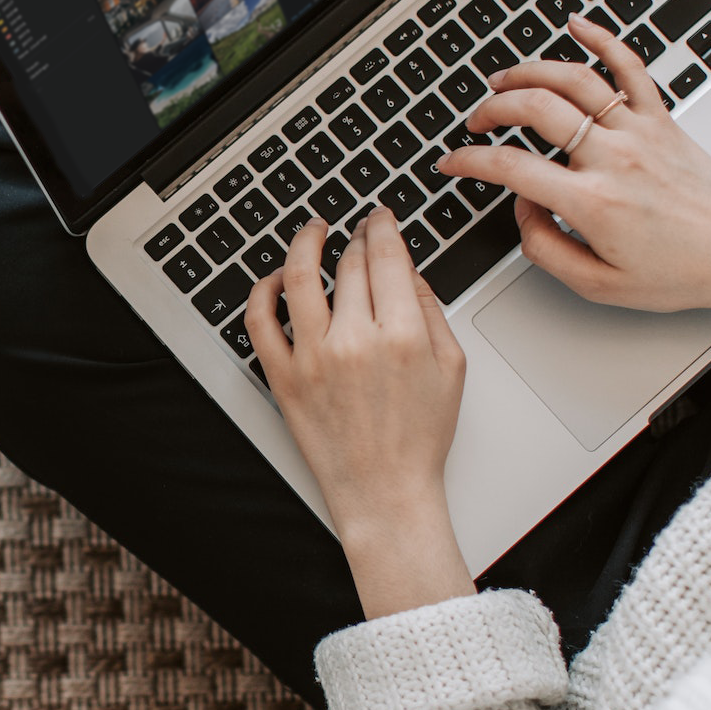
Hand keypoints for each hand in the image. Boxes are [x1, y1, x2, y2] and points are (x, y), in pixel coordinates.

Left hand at [247, 207, 474, 616]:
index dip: (382, 226)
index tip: (380, 217)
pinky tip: (276, 279)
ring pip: (300, 277)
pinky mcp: (283, 378)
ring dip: (305, 243)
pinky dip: (263, 291)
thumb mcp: (451, 367)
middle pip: (349, 264)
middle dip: (355, 237)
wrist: (385, 492)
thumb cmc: (419, 438)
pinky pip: (260, 321)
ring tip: (312, 231)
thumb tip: (407, 270)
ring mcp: (313, 358)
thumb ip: (430, 310)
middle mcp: (354, 341)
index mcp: (401, 335)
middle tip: (358, 229)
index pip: (386, 256)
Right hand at [440, 16, 710, 323]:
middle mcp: (614, 158)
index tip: (453, 162)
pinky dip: (602, 38)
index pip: (511, 168)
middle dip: (492, 110)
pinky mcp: (662, 120)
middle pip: (536, 109)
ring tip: (504, 79)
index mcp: (593, 202)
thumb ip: (545, 248)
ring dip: (530, 72)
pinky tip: (578, 25)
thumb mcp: (599, 285)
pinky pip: (630, 67)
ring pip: (574, 80)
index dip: (469, 162)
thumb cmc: (679, 271)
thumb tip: (523, 209)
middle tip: (477, 122)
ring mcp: (640, 132)